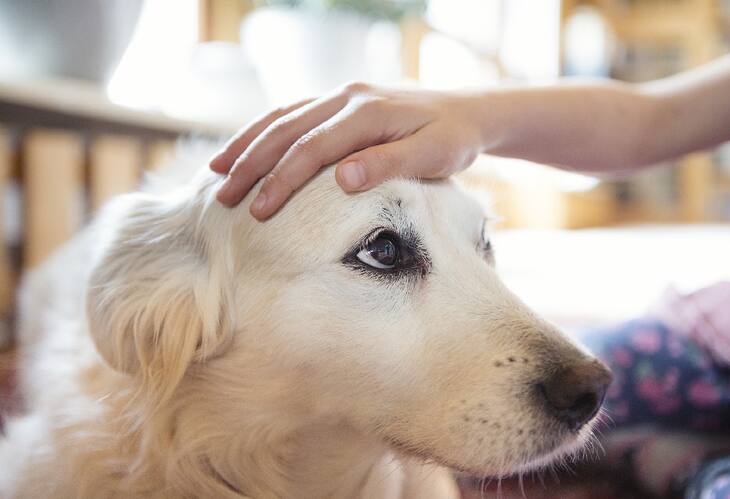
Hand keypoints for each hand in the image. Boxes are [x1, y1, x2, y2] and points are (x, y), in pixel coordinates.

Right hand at [210, 82, 485, 218]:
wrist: (467, 111)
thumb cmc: (453, 138)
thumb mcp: (434, 154)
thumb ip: (390, 163)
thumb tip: (342, 179)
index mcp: (368, 111)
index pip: (313, 148)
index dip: (283, 180)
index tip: (259, 211)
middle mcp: (347, 97)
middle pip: (287, 129)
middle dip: (251, 164)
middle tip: (223, 197)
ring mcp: (341, 95)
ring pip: (282, 116)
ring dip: (248, 143)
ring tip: (217, 172)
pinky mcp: (339, 102)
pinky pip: (293, 113)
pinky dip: (265, 131)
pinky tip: (247, 149)